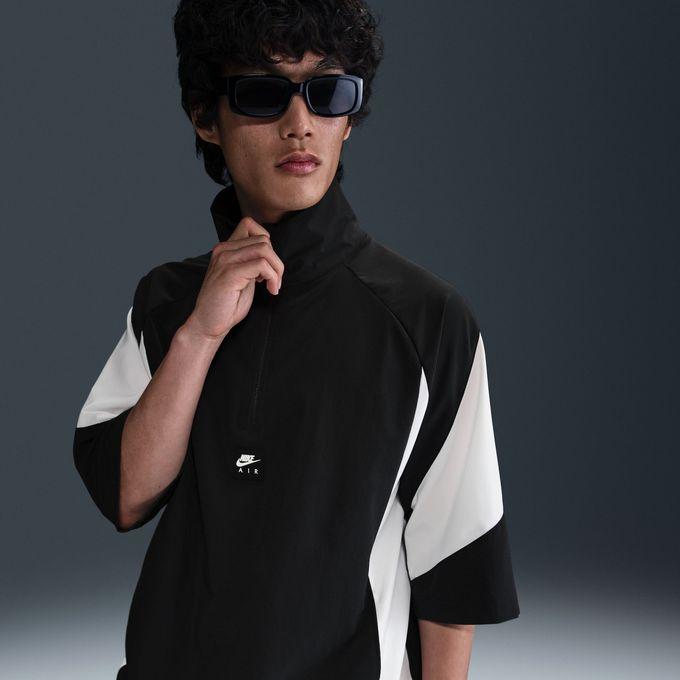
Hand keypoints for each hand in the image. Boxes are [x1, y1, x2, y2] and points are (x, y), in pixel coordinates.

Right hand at [184, 216, 283, 340]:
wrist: (208, 323)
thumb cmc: (227, 303)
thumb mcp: (243, 276)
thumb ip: (252, 261)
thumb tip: (271, 254)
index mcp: (225, 248)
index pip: (250, 225)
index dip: (266, 242)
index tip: (267, 265)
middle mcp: (223, 250)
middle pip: (263, 239)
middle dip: (276, 261)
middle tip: (274, 281)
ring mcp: (225, 260)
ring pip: (264, 249)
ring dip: (276, 269)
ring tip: (273, 285)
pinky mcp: (230, 274)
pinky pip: (261, 265)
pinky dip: (273, 277)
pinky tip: (270, 290)